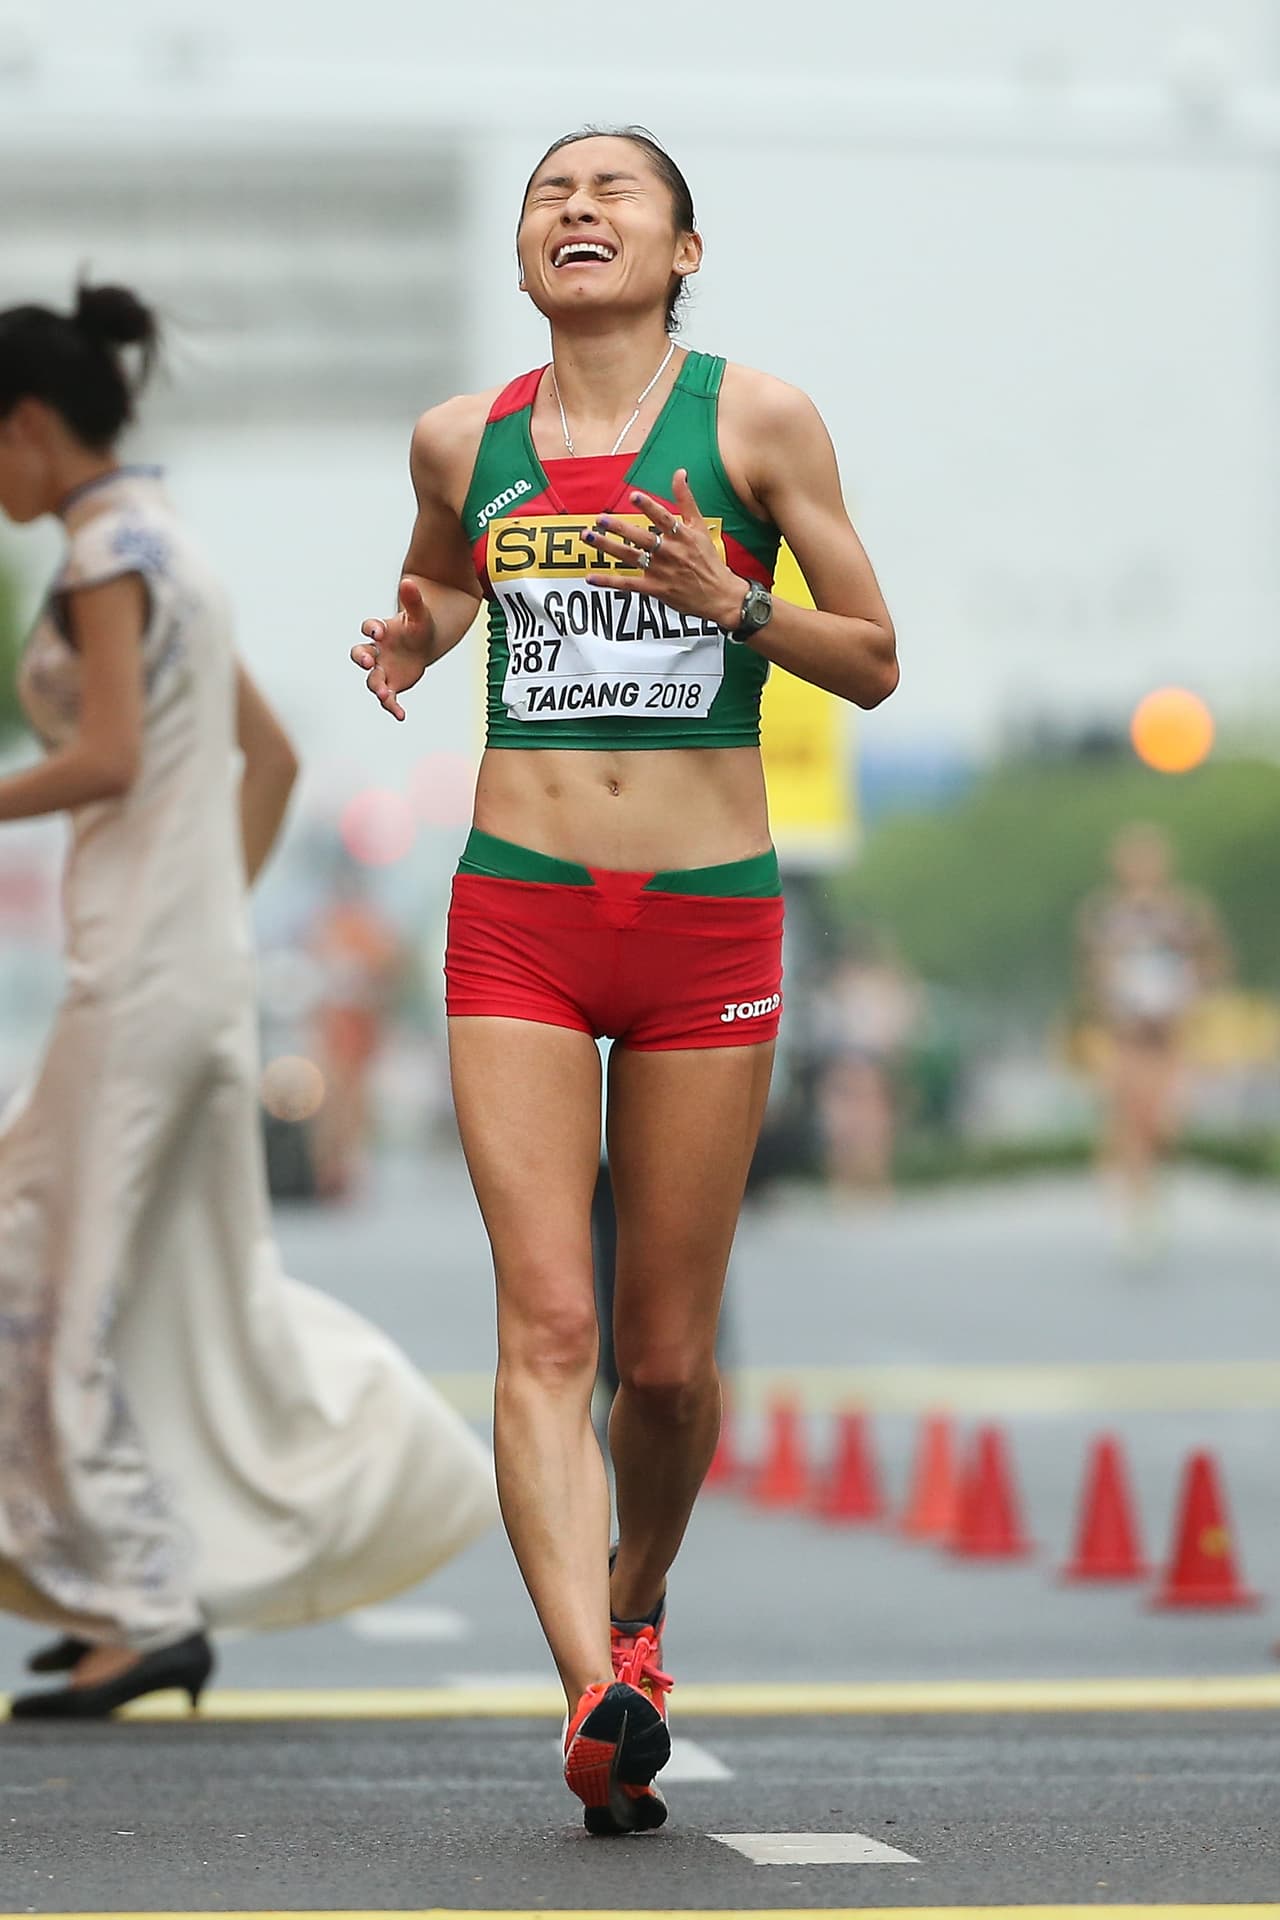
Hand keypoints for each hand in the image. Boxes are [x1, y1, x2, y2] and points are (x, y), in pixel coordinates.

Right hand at [350, 578, 434, 721]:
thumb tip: (410, 581)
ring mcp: (382, 669)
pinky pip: (388, 698)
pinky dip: (392, 707)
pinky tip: (401, 715)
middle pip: (360, 654)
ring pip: (372, 679)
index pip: (368, 628)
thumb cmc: (419, 626)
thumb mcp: (420, 614)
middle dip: (363, 658)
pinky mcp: (391, 685)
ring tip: (385, 694)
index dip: (371, 628)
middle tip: (370, 662)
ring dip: (376, 687)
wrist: (424, 644)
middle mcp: (376, 651)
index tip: (378, 630)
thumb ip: (413, 600)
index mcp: (381, 631)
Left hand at [585, 469, 744, 631]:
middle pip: (640, 537)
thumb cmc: (708, 560)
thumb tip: (679, 473)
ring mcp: (660, 571)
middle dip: (619, 528)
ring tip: (589, 537)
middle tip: (600, 519)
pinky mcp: (655, 589)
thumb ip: (686, 499)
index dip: (649, 507)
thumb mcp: (700, 526)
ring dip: (607, 547)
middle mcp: (669, 552)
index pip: (663, 517)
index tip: (634, 496)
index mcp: (681, 535)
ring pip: (629, 557)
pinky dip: (608, 581)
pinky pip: (627, 584)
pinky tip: (591, 578)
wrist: (720, 595)